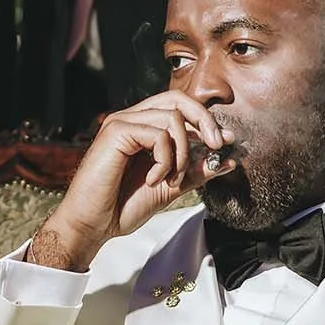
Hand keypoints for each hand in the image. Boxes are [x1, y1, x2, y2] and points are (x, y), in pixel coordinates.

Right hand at [25, 92, 224, 270]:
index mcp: (144, 128)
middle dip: (204, 122)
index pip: (180, 107)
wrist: (95, 225)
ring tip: (170, 179)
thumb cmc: (124, 206)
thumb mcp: (171, 187)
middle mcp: (132, 119)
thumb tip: (229, 160)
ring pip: (172, 118)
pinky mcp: (116, 131)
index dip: (206, 121)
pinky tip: (152, 180)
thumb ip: (197, 172)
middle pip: (178, 100)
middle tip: (216, 147)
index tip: (224, 143)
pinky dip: (164, 160)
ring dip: (182, 154)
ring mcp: (122, 122)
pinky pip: (158, 134)